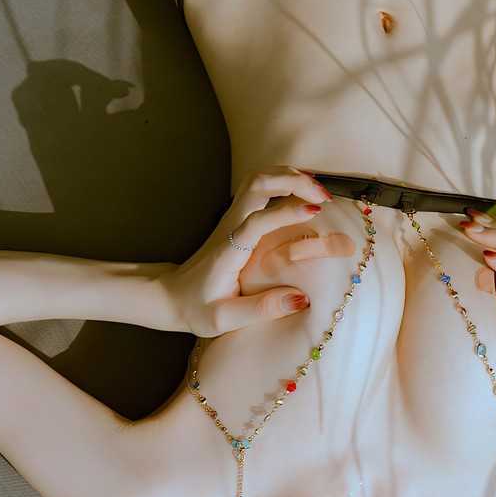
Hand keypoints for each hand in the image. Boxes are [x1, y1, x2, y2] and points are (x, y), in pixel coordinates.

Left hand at [162, 167, 338, 337]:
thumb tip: (301, 299)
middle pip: (257, 184)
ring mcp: (232, 219)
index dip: (285, 212)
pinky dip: (283, 181)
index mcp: (229, 250)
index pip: (258, 220)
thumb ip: (262, 309)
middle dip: (293, 181)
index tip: (314, 211)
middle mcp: (230, 227)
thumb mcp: (224, 319)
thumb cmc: (197, 308)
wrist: (171, 295)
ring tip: (318, 191)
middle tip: (324, 198)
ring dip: (289, 177)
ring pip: (258, 179)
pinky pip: (260, 188)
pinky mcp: (237, 220)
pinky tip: (302, 192)